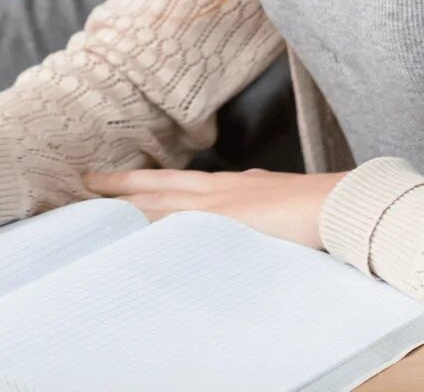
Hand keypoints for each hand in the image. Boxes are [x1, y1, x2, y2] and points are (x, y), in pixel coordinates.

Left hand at [83, 168, 345, 249]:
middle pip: (156, 186)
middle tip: (85, 183)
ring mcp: (218, 207)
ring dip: (126, 207)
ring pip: (159, 204)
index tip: (115, 180)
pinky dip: (151, 234)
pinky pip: (176, 230)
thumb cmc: (316, 203)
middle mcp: (216, 190)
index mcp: (228, 184)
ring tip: (92, 208)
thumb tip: (249, 183)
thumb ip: (256, 190)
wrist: (338, 205)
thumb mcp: (276, 191)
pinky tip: (130, 242)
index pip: (173, 180)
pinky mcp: (225, 224)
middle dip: (119, 185)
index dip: (141, 180)